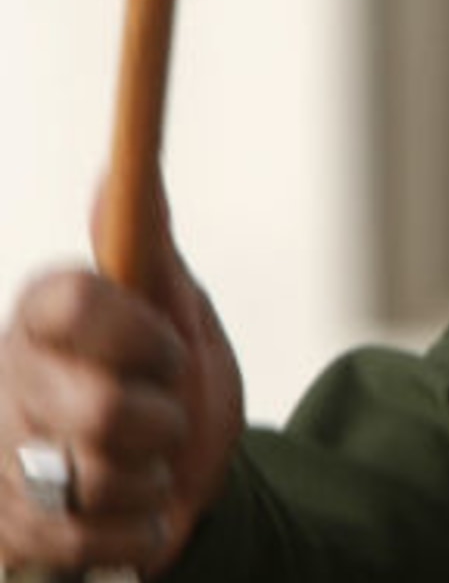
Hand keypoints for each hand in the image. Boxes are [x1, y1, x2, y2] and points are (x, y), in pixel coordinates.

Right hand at [0, 188, 242, 576]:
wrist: (173, 482)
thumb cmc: (164, 383)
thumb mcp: (173, 308)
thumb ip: (147, 243)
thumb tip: (118, 168)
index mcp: (43, 319)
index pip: (72, 303)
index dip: (138, 334)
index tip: (169, 349)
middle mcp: (10, 382)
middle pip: (102, 408)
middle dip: (162, 421)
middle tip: (162, 416)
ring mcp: (2, 460)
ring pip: (99, 477)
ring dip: (150, 477)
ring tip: (144, 463)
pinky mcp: (12, 531)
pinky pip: (92, 537)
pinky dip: (136, 528)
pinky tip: (130, 511)